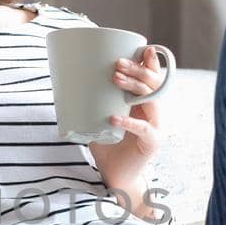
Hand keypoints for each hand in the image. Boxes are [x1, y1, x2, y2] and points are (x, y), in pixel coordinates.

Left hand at [88, 46, 164, 198]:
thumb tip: (69, 80)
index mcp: (145, 104)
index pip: (153, 79)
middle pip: (154, 85)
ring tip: (115, 79)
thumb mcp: (99, 118)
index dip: (151, 63)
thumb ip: (94, 102)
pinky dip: (128, 122)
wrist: (116, 176)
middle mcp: (154, 113)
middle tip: (117, 63)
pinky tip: (113, 117)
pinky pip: (144, 130)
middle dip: (137, 70)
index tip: (143, 48)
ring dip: (134, 88)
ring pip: (152, 101)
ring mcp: (156, 127)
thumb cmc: (108, 146)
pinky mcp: (152, 143)